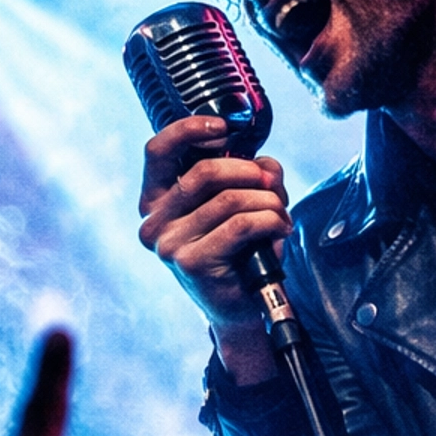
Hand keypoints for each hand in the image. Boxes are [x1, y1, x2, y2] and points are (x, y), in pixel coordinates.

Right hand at [138, 117, 289, 332]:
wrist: (238, 307)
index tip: (225, 128)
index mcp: (156, 201)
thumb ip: (250, 176)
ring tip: (281, 214)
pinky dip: (270, 221)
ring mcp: (169, 243)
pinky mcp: (192, 262)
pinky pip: (241, 224)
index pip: (158, 151)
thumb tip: (267, 165)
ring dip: (268, 202)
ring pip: (229, 199)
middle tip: (273, 185)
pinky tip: (280, 229)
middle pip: (205, 172)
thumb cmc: (238, 252)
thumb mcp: (239, 204)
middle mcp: (154, 221)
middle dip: (250, 173)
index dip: (189, 130)